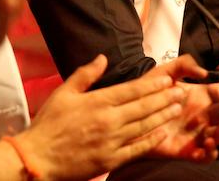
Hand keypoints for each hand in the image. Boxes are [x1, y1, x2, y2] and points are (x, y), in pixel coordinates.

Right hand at [14, 55, 186, 179]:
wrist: (38, 157)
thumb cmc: (49, 124)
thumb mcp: (63, 93)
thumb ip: (85, 75)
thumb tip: (103, 58)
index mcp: (98, 102)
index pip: (132, 90)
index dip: (152, 86)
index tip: (168, 81)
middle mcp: (108, 120)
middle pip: (143, 107)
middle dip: (164, 99)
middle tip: (181, 92)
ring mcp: (111, 141)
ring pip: (144, 126)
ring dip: (162, 116)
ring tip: (176, 108)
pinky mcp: (110, 160)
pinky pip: (136, 149)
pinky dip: (151, 141)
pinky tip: (162, 133)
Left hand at [142, 55, 218, 161]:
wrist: (129, 116)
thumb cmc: (147, 93)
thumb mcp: (163, 73)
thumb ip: (182, 64)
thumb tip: (203, 73)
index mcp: (201, 96)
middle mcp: (203, 114)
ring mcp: (197, 133)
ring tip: (213, 130)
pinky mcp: (188, 150)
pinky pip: (206, 156)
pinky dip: (210, 153)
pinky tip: (204, 146)